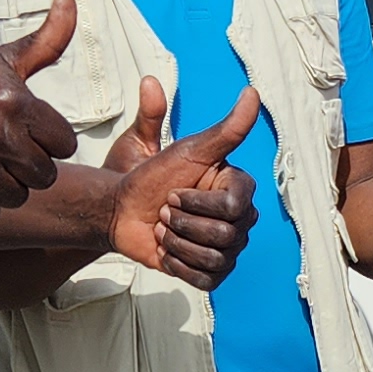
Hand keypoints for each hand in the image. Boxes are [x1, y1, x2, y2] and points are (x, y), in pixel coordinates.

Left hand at [106, 78, 260, 290]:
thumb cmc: (150, 176)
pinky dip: (179, 265)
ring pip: (215, 258)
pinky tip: (166, 251)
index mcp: (238, 189)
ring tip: (163, 229)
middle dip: (182, 222)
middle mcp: (239, 219)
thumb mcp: (188, 150)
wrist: (120, 210)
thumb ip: (226, 126)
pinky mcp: (210, 272)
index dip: (199, 202)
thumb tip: (252, 92)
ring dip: (177, 243)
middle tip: (164, 209)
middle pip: (225, 235)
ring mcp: (226, 247)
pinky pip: (207, 278)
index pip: (234, 206)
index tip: (175, 190)